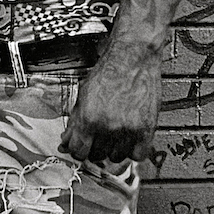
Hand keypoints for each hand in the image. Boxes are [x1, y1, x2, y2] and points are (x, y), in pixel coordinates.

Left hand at [59, 46, 161, 165]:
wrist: (133, 56)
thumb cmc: (109, 70)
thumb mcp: (83, 93)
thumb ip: (74, 120)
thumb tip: (66, 141)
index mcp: (89, 117)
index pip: (78, 151)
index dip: (77, 149)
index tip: (81, 146)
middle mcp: (108, 126)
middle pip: (96, 155)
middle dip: (94, 147)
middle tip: (97, 135)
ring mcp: (128, 130)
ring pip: (116, 157)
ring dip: (113, 149)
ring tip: (113, 133)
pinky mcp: (147, 129)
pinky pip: (138, 155)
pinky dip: (133, 150)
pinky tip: (128, 138)